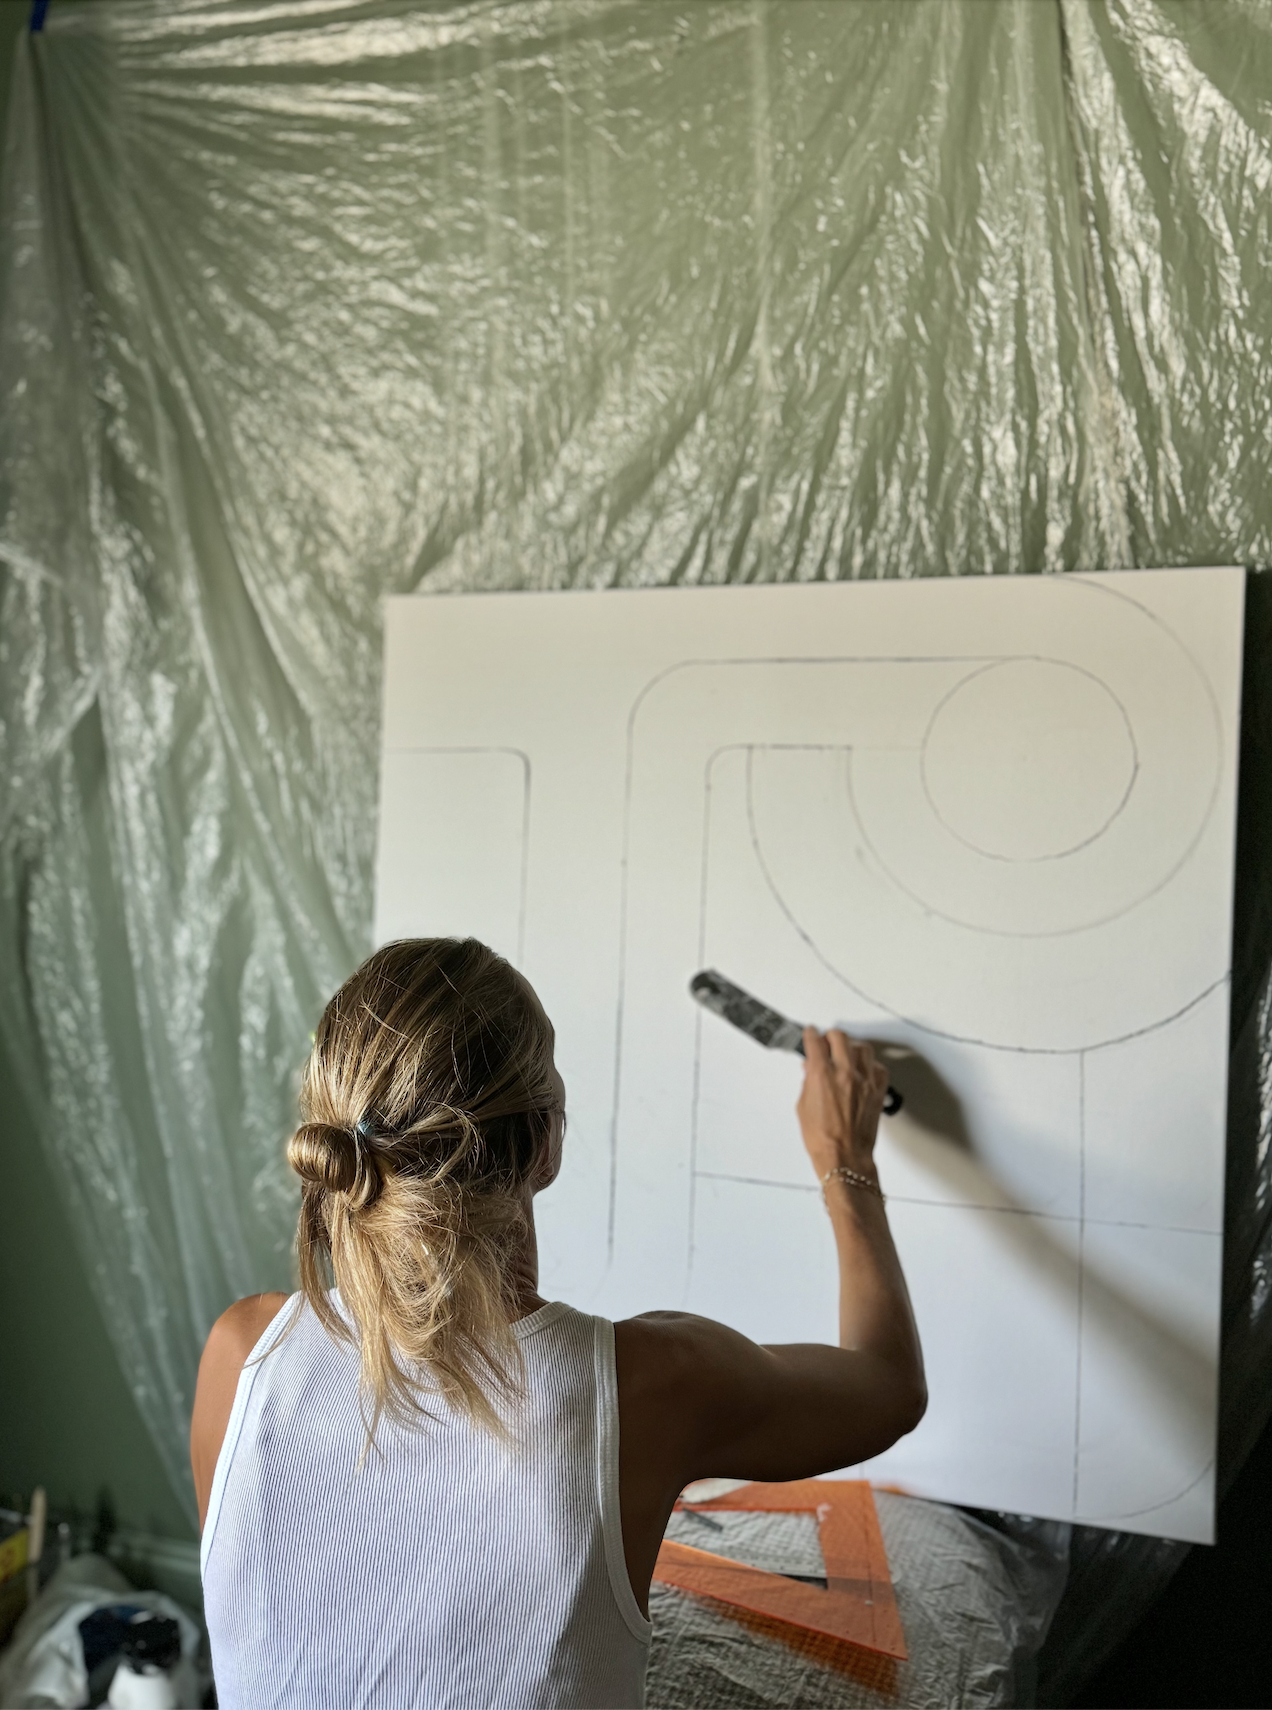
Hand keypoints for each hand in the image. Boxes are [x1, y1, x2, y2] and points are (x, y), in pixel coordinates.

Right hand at [797, 1028, 888, 1181]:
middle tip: (827, 1042)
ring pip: (862, 1048)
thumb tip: (810, 1071)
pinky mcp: (877, 1091)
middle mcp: (844, 1073)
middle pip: (840, 1037)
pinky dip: (871, 1066)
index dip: (811, 1035)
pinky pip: (879, 1068)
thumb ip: (808, 1083)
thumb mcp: (803, 1106)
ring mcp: (864, 1081)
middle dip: (830, 1036)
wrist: (844, 1156)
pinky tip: (863, 1071)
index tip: (811, 1034)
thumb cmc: (822, 1138)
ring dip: (852, 1048)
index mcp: (821, 1075)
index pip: (815, 1041)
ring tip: (846, 1054)